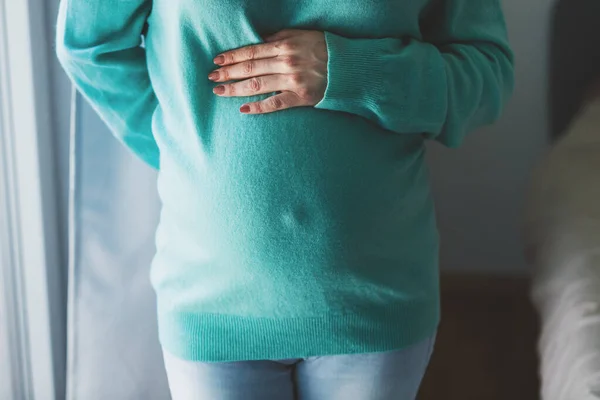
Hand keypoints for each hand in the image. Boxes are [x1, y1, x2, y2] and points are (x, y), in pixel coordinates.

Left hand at [208, 29, 327, 113]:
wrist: (349, 69)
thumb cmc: (325, 49)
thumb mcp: (303, 35)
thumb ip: (280, 37)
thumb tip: (259, 40)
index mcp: (285, 45)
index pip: (251, 52)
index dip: (232, 56)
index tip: (217, 61)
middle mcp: (286, 63)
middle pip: (249, 69)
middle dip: (228, 73)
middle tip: (211, 78)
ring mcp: (292, 82)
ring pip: (257, 86)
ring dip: (235, 89)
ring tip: (219, 92)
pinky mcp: (300, 98)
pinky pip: (275, 104)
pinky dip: (258, 107)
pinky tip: (243, 109)